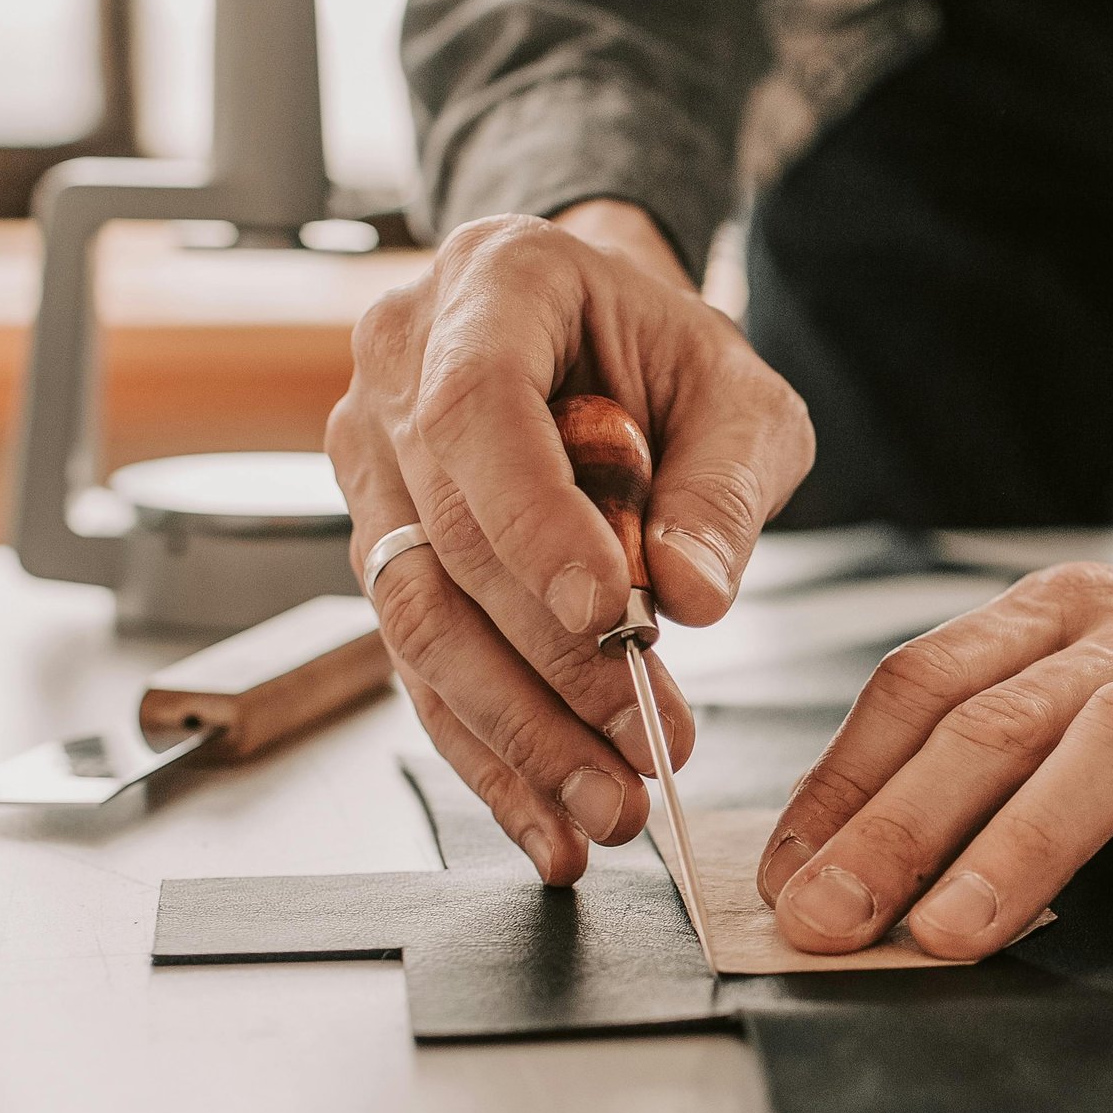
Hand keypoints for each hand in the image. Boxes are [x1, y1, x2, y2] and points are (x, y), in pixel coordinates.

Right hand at [327, 203, 812, 882]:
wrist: (604, 337)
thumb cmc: (671, 356)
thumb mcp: (741, 396)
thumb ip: (725, 486)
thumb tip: (691, 595)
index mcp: (490, 287)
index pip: (476, 408)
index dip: (532, 520)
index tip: (605, 612)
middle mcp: (398, 369)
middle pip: (445, 537)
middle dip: (550, 664)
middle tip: (645, 745)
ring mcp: (371, 464)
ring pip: (417, 620)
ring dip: (517, 730)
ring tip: (611, 804)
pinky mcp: (381, 551)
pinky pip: (419, 670)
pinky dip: (489, 756)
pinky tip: (549, 825)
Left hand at [757, 560, 1112, 957]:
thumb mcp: (1100, 676)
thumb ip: (995, 741)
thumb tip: (855, 858)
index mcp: (1066, 614)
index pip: (927, 683)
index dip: (846, 780)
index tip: (785, 874)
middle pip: (1004, 719)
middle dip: (902, 824)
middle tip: (831, 918)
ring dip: (1029, 841)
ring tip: (956, 932)